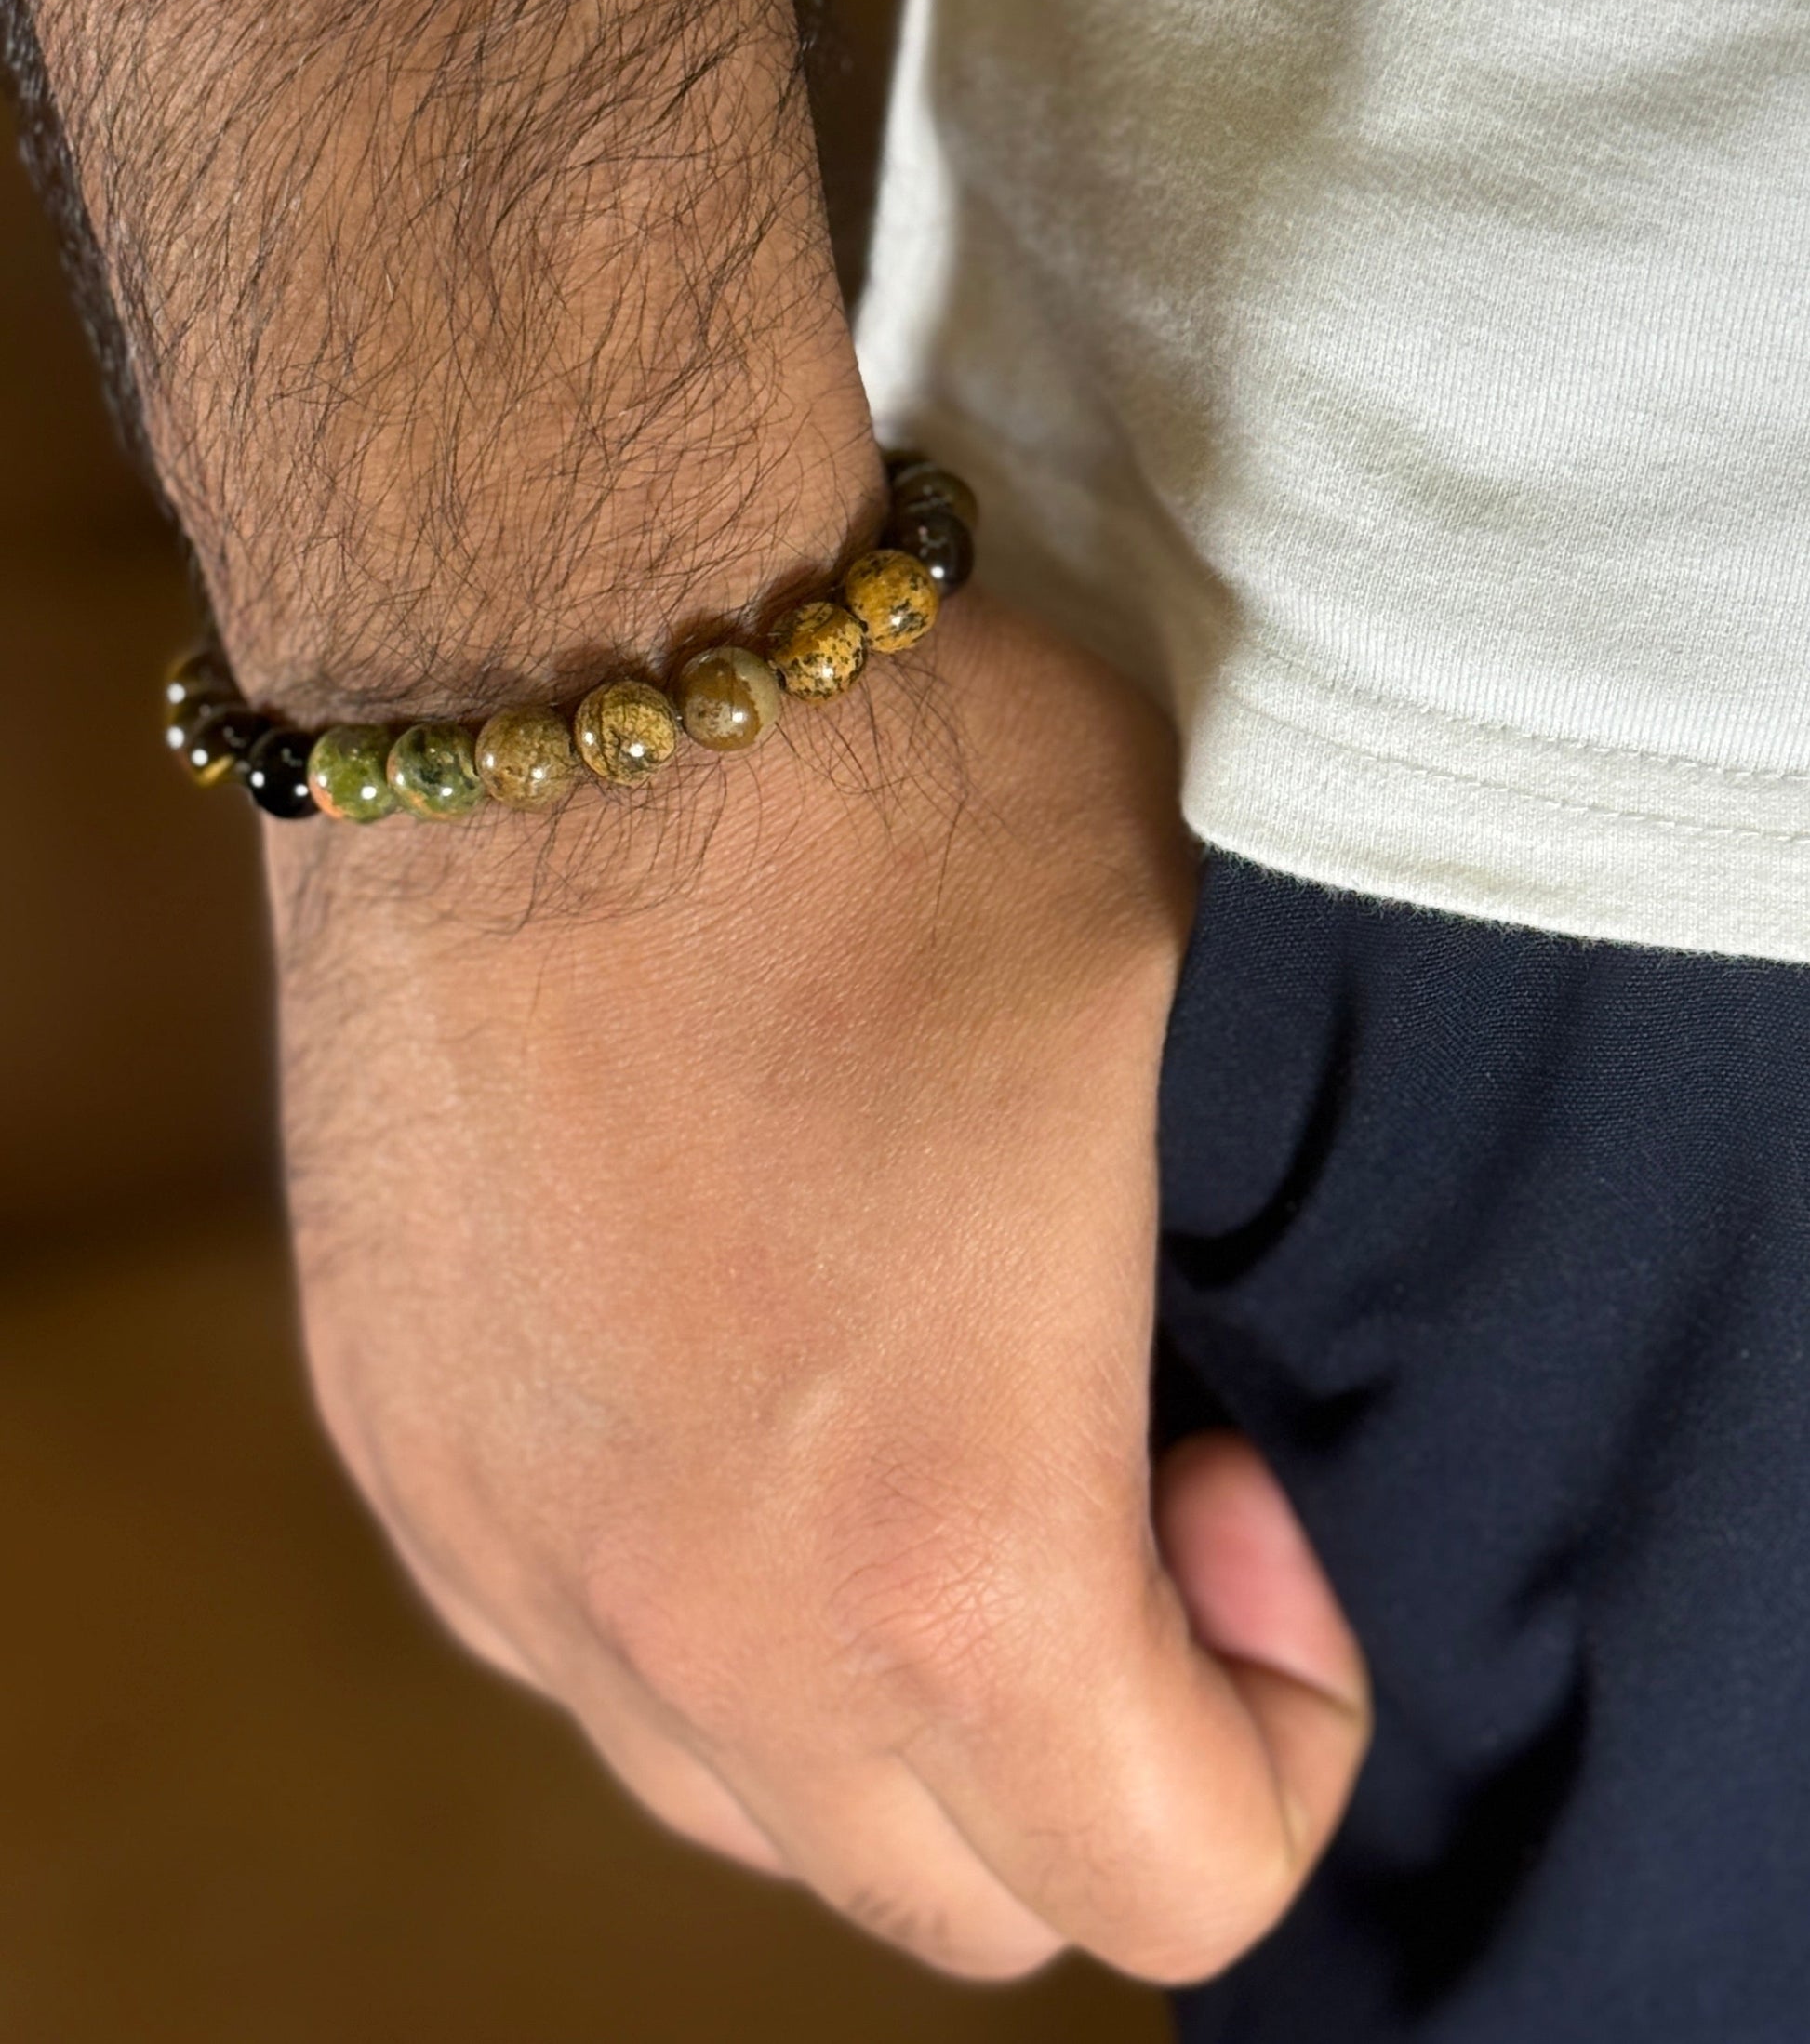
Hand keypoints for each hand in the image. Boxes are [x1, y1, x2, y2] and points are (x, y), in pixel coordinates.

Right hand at [270, 591, 1367, 1983]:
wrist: (560, 648)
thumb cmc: (897, 809)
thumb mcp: (1189, 1038)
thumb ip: (1231, 1318)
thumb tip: (1218, 1417)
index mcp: (947, 1547)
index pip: (1172, 1877)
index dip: (1278, 1726)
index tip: (1242, 1495)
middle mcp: (696, 1612)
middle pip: (945, 1892)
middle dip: (1083, 1757)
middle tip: (1116, 1488)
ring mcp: (512, 1541)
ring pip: (738, 1796)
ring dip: (876, 1704)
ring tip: (921, 1450)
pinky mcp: (395, 1439)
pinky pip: (572, 1650)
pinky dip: (695, 1605)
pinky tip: (736, 1394)